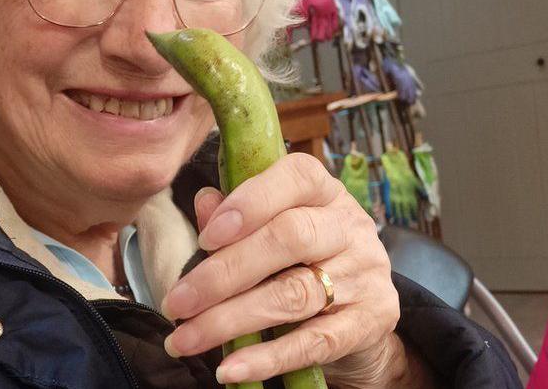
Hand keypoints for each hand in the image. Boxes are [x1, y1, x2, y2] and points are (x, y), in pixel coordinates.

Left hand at [162, 153, 421, 386]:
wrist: (360, 311)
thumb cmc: (301, 258)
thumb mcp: (273, 227)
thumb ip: (238, 215)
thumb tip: (205, 202)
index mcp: (324, 191)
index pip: (296, 177)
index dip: (249, 203)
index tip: (205, 238)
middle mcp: (350, 226)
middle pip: (289, 239)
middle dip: (223, 274)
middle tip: (176, 303)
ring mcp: (364, 274)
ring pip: (294, 294)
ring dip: (230, 320)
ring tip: (186, 338)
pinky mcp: (370, 321)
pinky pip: (314, 342)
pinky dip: (267, 358)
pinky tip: (229, 369)